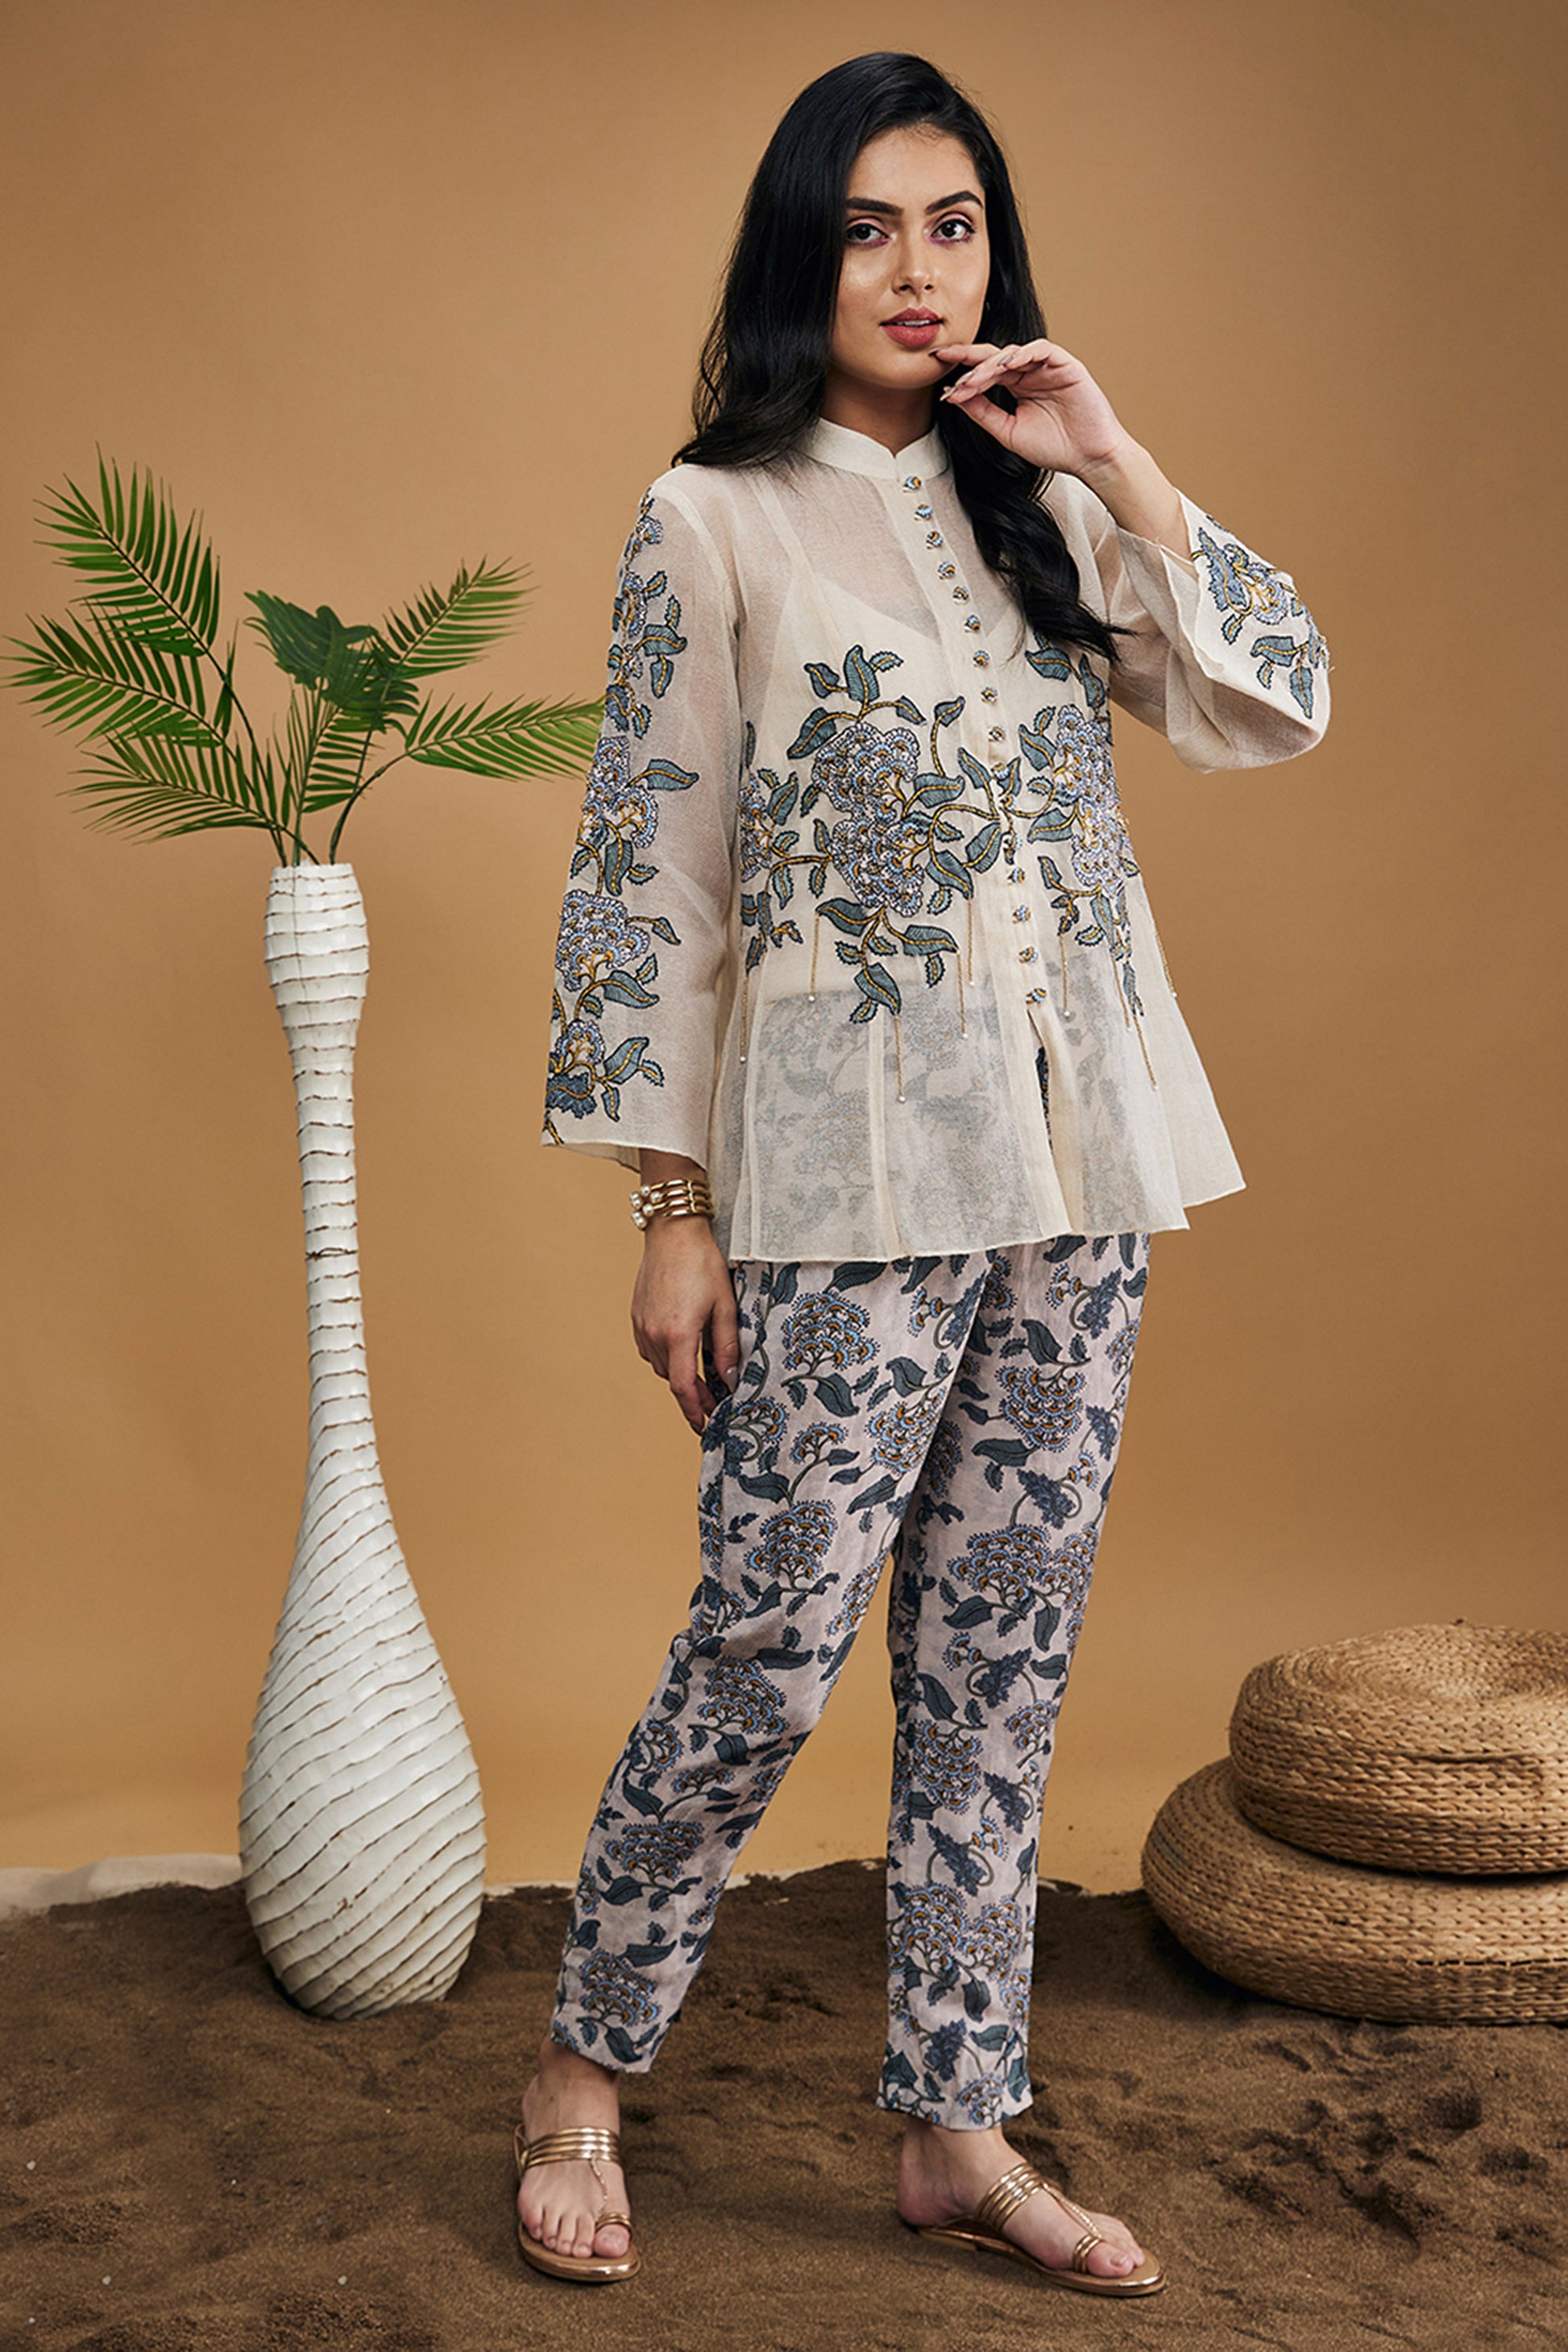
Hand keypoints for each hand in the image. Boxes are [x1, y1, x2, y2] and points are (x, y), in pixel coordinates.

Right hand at [631, 1217, 740, 1433]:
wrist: (673, 1231)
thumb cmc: (703, 1263)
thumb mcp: (725, 1305)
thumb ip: (727, 1346)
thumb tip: (730, 1379)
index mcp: (678, 1334)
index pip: (683, 1387)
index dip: (694, 1410)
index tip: (704, 1424)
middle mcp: (654, 1333)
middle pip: (672, 1378)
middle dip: (692, 1394)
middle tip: (712, 1400)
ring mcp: (642, 1324)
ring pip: (660, 1364)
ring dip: (678, 1373)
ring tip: (700, 1373)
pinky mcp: (637, 1315)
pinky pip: (649, 1347)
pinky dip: (665, 1355)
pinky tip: (681, 1347)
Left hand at [933, 336, 1132, 477]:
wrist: (1088, 458)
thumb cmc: (1055, 448)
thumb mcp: (1008, 432)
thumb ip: (983, 413)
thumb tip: (955, 397)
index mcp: (1017, 386)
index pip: (985, 372)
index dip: (963, 373)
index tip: (939, 377)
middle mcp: (1030, 373)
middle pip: (994, 358)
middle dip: (968, 359)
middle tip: (944, 359)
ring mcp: (1047, 367)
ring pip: (1012, 353)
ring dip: (989, 364)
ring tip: (972, 379)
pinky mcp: (1066, 365)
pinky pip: (1041, 350)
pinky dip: (1022, 354)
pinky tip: (1005, 366)